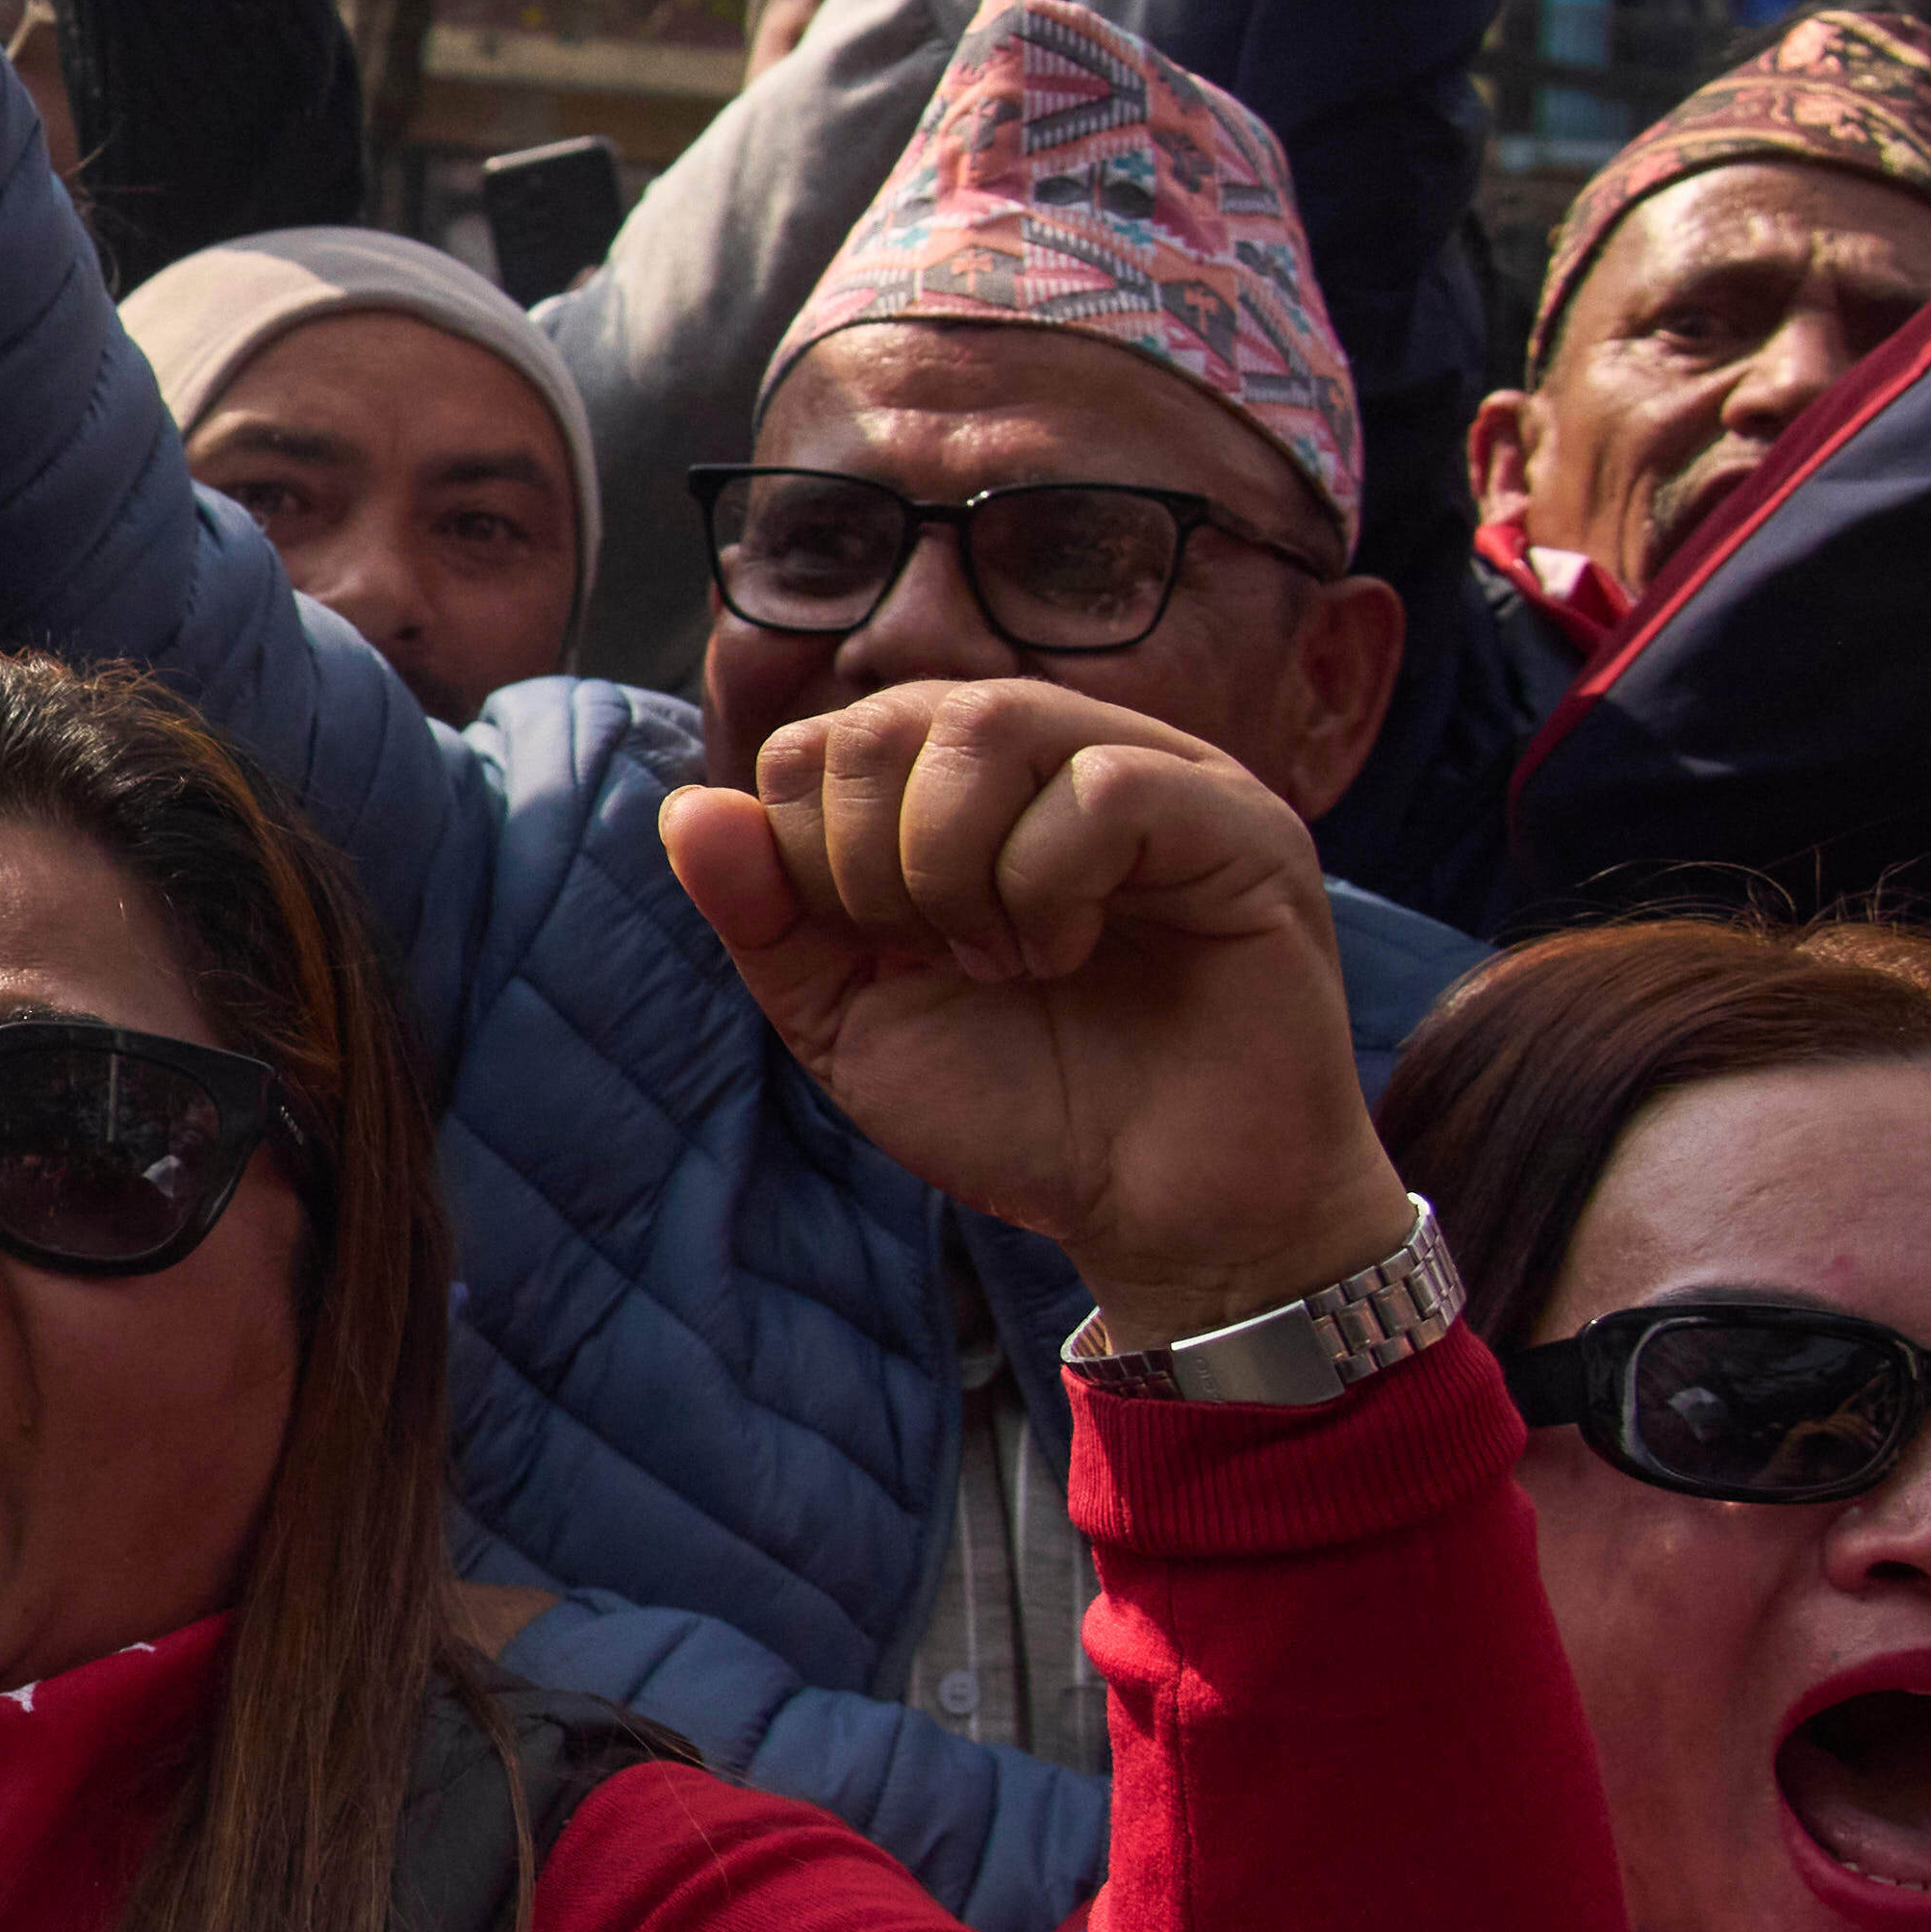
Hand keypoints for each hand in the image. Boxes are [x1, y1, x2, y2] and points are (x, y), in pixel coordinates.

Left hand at [663, 683, 1422, 1347]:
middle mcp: (1065, 757)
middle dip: (869, 855)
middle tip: (934, 957)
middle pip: (898, 713)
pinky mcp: (1242, 828)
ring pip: (992, 720)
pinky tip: (1071, 957)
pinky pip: (1103, 788)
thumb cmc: (1020, 1111)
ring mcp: (1163, 778)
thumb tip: (688, 809)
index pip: (828, 737)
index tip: (875, 950)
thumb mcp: (853, 1018)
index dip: (808, 846)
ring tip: (1002, 962)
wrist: (1161, 1218)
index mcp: (969, 792)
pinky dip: (1048, 887)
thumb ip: (767, 917)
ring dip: (952, 863)